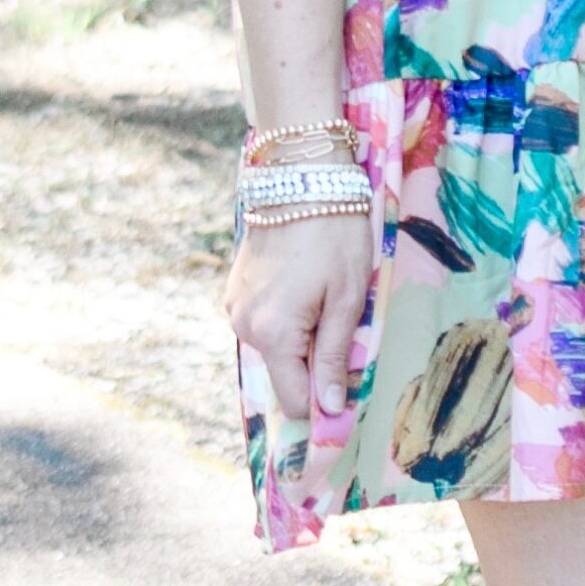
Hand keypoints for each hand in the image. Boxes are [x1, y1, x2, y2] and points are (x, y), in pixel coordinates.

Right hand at [225, 208, 374, 431]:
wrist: (300, 176)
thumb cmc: (334, 234)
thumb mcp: (346, 298)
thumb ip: (334, 356)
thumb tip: (330, 409)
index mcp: (273, 333)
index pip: (296, 400)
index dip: (325, 400)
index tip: (350, 384)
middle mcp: (244, 326)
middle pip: (284, 374)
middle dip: (314, 363)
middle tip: (340, 322)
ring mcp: (235, 307)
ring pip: (274, 349)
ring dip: (300, 338)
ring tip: (323, 297)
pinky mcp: (234, 290)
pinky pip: (263, 324)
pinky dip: (285, 319)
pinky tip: (304, 287)